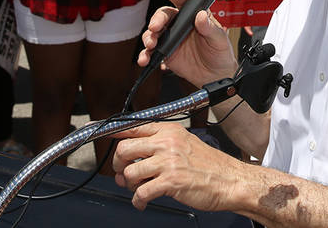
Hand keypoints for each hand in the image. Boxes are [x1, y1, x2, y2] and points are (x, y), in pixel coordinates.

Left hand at [114, 123, 242, 211]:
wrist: (230, 180)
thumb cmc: (210, 165)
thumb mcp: (186, 143)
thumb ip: (160, 145)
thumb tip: (133, 155)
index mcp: (170, 131)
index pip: (133, 125)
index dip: (111, 130)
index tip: (97, 131)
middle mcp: (167, 143)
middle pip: (124, 148)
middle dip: (118, 165)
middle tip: (123, 173)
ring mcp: (169, 161)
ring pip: (129, 172)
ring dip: (129, 185)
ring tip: (139, 189)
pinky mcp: (171, 181)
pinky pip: (141, 192)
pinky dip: (138, 201)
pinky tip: (143, 201)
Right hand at [138, 0, 238, 86]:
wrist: (215, 76)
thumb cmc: (220, 53)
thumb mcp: (219, 39)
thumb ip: (210, 28)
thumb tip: (201, 15)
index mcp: (194, 15)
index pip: (183, 0)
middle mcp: (180, 24)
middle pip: (164, 15)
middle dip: (156, 19)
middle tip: (155, 27)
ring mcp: (171, 38)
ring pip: (154, 32)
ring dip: (149, 36)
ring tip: (151, 44)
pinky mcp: (165, 53)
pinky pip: (151, 51)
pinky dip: (145, 54)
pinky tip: (145, 59)